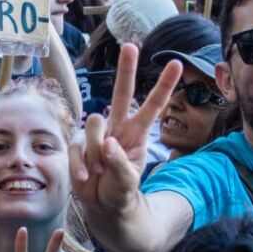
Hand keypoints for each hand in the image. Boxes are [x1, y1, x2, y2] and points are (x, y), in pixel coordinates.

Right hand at [70, 44, 180, 214]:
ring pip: (94, 123)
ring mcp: (95, 134)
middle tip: (130, 46)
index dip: (164, 86)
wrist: (101, 205)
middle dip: (126, 69)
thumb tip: (107, 144)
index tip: (176, 64)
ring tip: (99, 173)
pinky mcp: (77, 144)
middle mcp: (117, 128)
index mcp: (137, 133)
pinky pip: (76, 146)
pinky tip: (85, 178)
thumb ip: (120, 164)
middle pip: (122, 93)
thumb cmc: (121, 190)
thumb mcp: (128, 182)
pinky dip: (80, 165)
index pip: (153, 106)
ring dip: (95, 152)